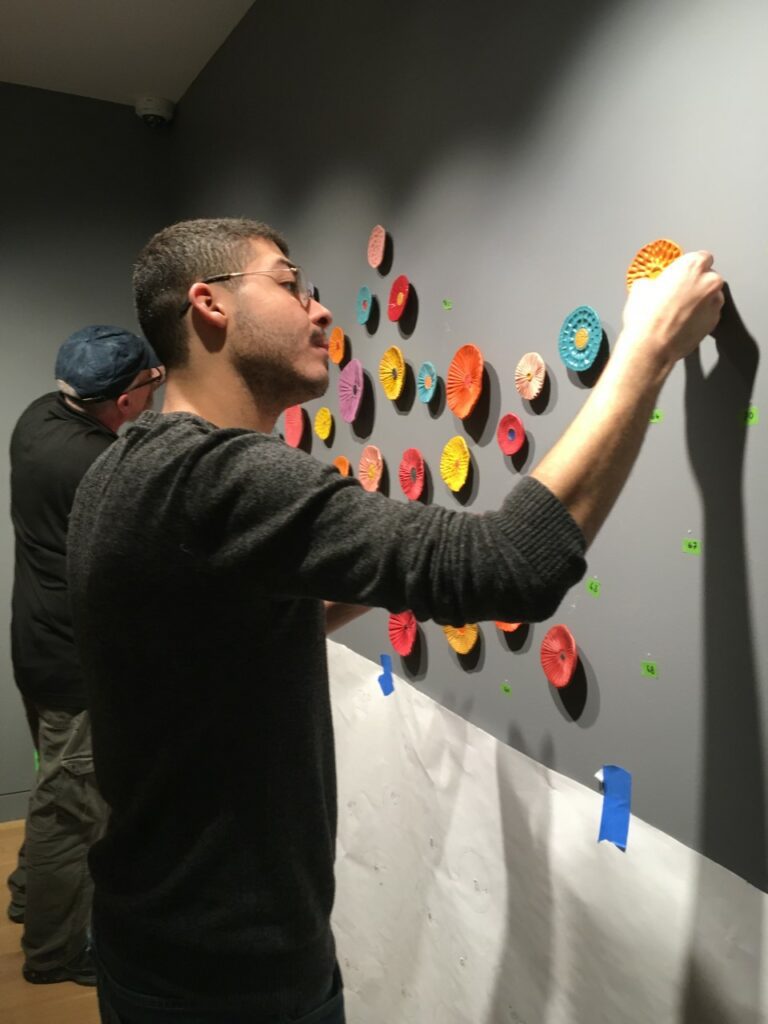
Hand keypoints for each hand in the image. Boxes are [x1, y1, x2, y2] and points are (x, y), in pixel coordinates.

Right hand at [621, 251, 723, 366]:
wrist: (651, 346)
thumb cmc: (646, 317)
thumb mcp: (641, 287)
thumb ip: (655, 280)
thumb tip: (653, 285)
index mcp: (692, 266)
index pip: (703, 257)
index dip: (692, 265)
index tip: (684, 272)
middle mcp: (708, 282)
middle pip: (710, 276)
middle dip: (697, 283)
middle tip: (679, 293)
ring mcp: (714, 303)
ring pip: (712, 295)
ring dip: (701, 300)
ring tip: (680, 310)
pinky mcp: (714, 322)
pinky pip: (710, 313)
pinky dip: (701, 316)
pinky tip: (684, 321)